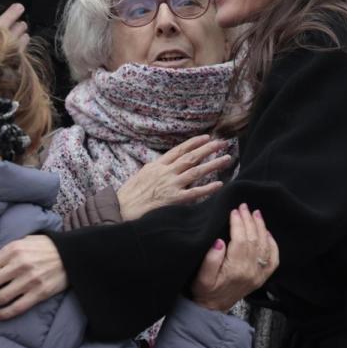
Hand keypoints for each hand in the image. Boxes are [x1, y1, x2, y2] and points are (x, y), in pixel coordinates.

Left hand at [0, 235, 66, 320]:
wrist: (72, 254)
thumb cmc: (45, 246)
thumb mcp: (24, 241)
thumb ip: (6, 252)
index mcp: (13, 250)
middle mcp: (19, 266)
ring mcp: (29, 281)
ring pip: (0, 297)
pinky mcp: (39, 293)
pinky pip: (17, 307)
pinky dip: (4, 313)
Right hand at [117, 135, 231, 220]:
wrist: (120, 210)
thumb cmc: (128, 196)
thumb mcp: (141, 176)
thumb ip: (155, 170)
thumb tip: (165, 165)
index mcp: (157, 165)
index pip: (179, 150)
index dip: (194, 143)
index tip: (206, 137)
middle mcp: (165, 172)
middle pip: (191, 157)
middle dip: (208, 149)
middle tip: (223, 143)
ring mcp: (170, 185)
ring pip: (196, 171)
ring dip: (213, 164)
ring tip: (226, 159)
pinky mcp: (173, 199)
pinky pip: (194, 192)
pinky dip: (208, 188)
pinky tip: (219, 184)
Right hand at [192, 204, 279, 311]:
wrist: (212, 309)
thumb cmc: (204, 291)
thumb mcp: (200, 277)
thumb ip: (210, 259)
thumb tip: (220, 241)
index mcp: (235, 269)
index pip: (241, 240)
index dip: (238, 223)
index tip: (234, 210)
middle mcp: (250, 272)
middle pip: (254, 240)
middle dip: (249, 221)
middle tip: (244, 207)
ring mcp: (258, 275)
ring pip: (264, 246)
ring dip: (261, 228)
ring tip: (256, 213)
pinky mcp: (262, 278)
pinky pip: (273, 260)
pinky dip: (273, 245)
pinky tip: (268, 233)